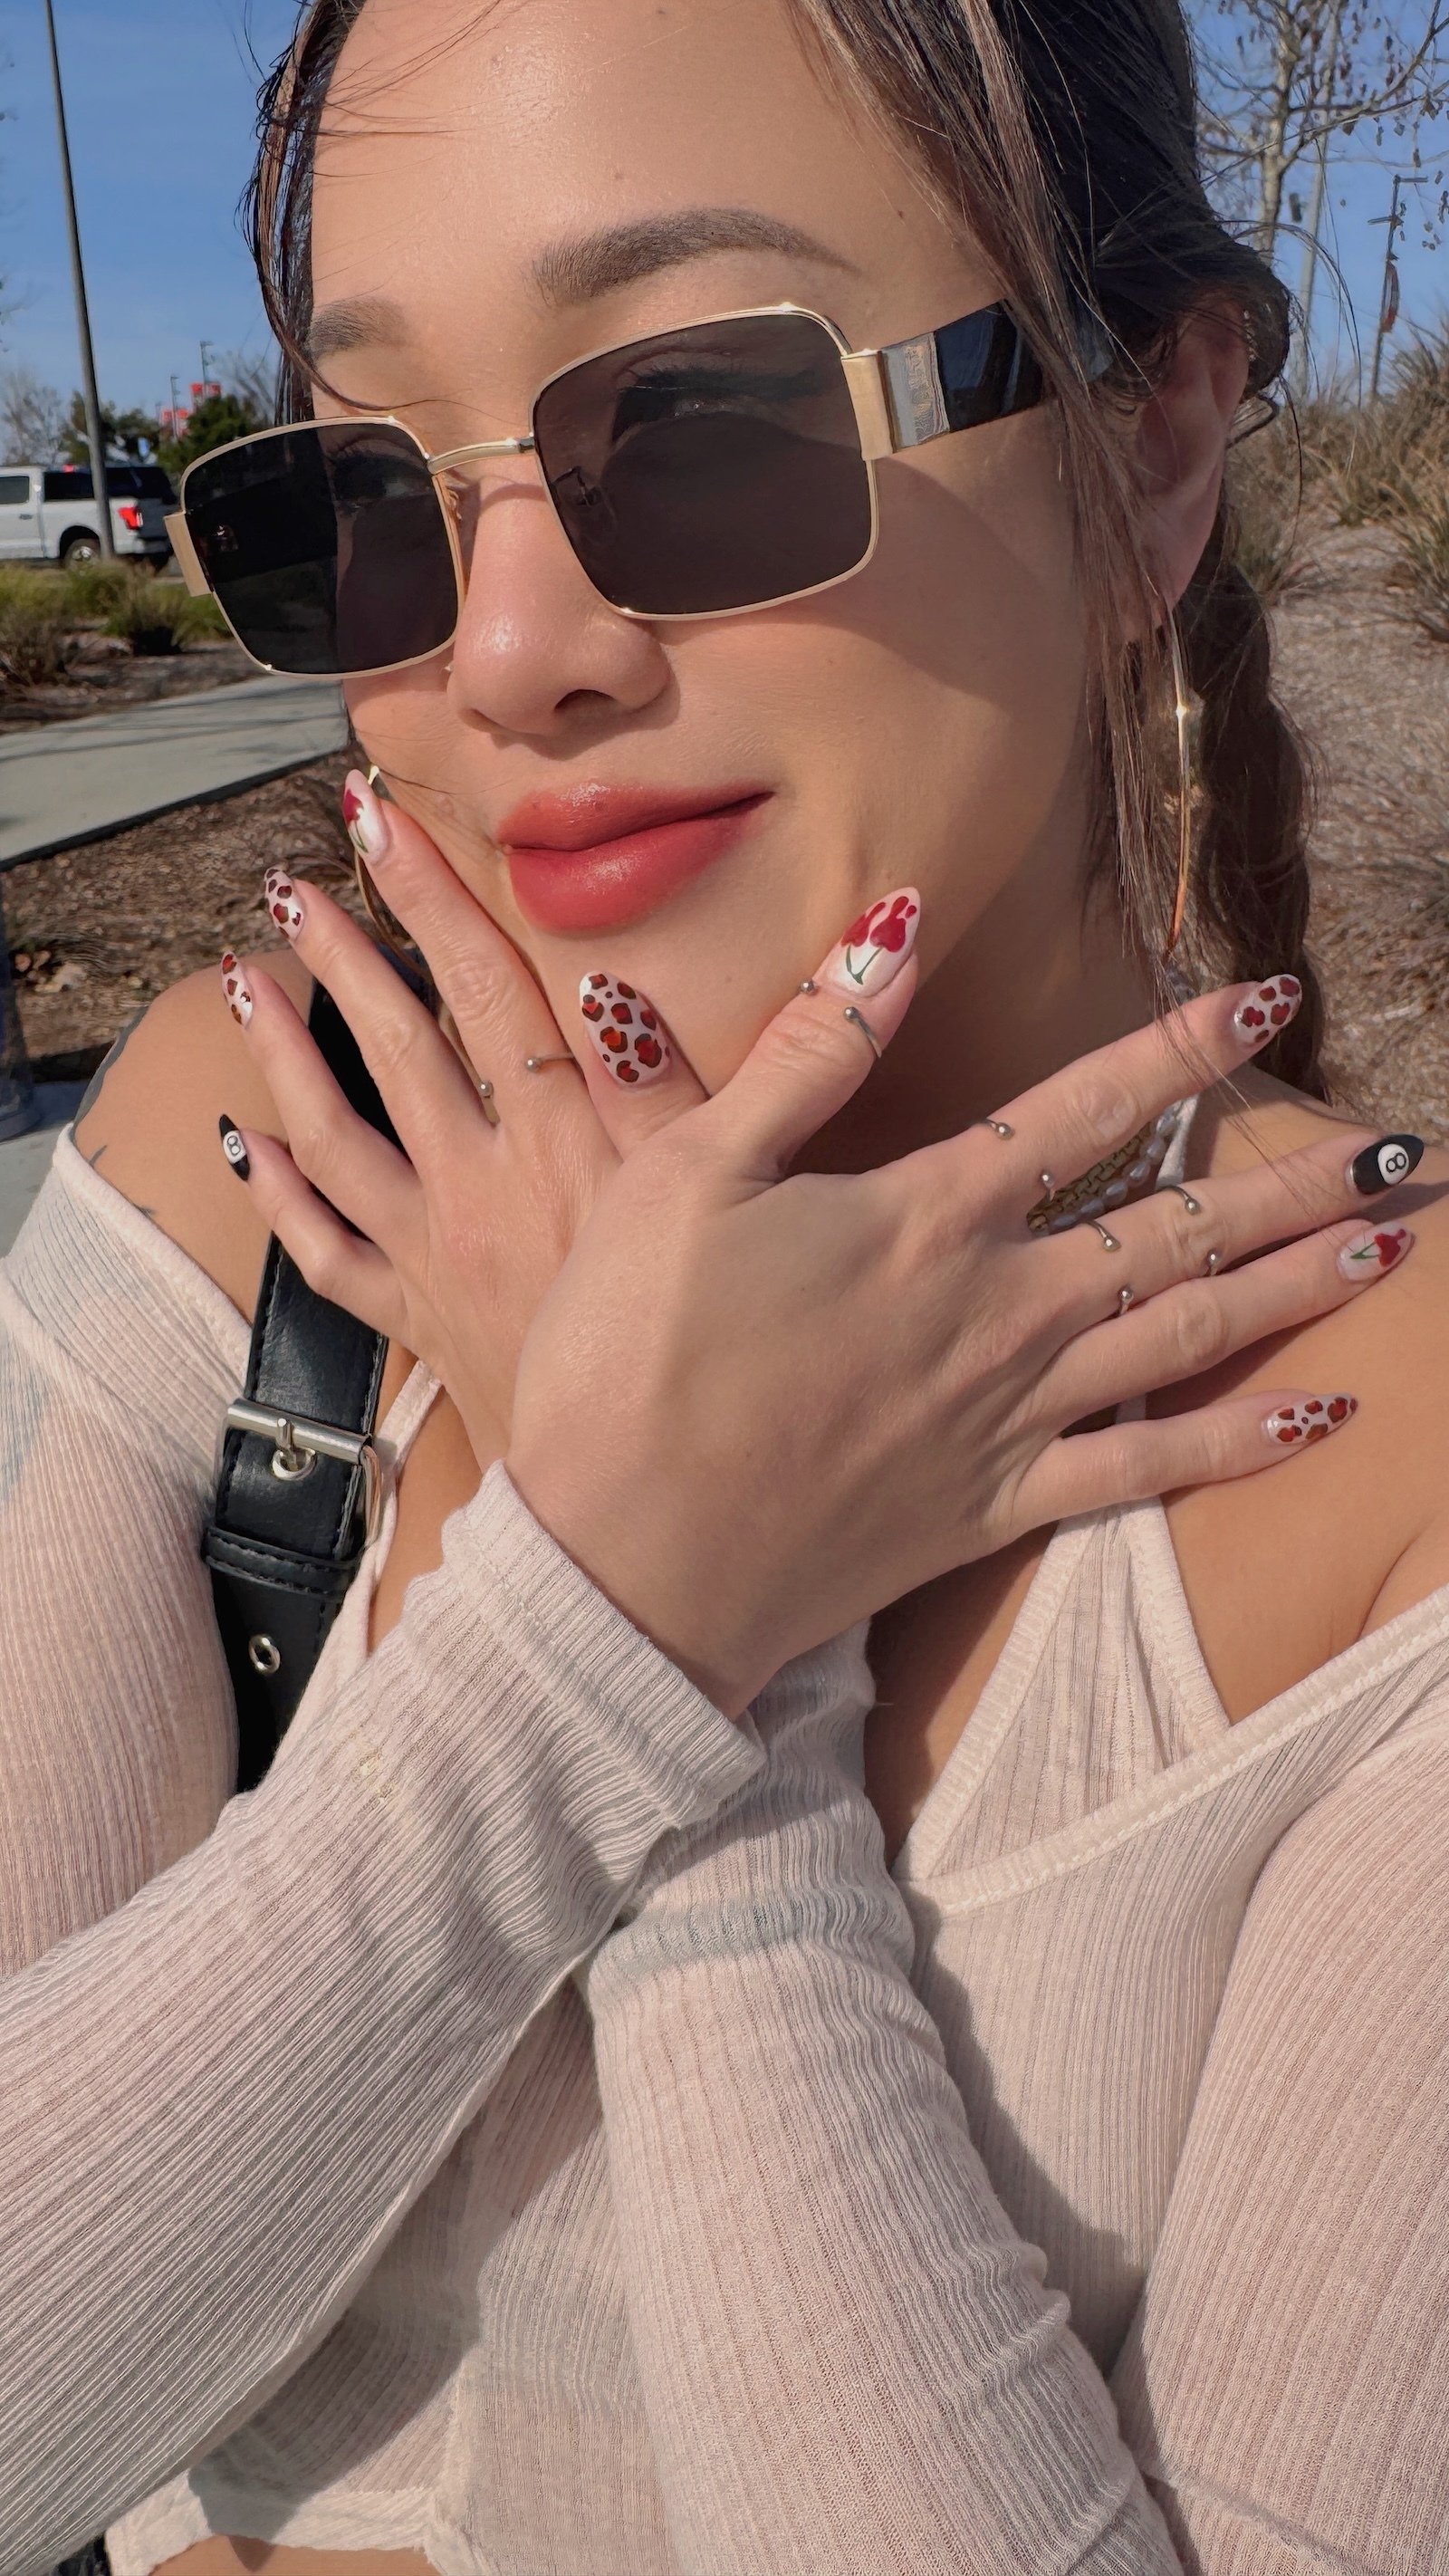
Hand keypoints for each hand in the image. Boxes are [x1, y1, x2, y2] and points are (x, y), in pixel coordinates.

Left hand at [219, 779, 709, 1463]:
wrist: (643, 1493)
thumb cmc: (705, 1339)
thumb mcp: (743, 1190)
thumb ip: (747, 1067)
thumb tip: (709, 966)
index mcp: (568, 1136)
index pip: (487, 986)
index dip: (433, 897)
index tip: (380, 824)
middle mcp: (487, 1181)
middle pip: (398, 1043)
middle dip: (342, 953)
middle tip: (290, 884)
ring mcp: (439, 1251)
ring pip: (339, 1134)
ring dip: (288, 1053)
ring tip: (244, 981)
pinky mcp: (420, 1318)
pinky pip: (327, 1253)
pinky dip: (281, 1198)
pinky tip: (246, 1144)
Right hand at [505, 973, 1413, 1713]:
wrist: (619, 1566)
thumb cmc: (627, 1360)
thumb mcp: (684, 1174)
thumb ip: (805, 1054)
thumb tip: (893, 928)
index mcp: (923, 1219)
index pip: (1082, 1108)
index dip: (1180, 1048)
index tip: (1268, 998)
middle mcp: (994, 1311)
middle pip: (1176, 1227)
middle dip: (1293, 1182)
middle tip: (1398, 1148)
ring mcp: (1005, 1417)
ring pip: (1185, 1335)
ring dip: (1296, 1288)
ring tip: (1386, 1244)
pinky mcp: (992, 1509)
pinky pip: (1142, 1471)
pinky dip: (1233, 1445)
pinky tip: (1315, 1418)